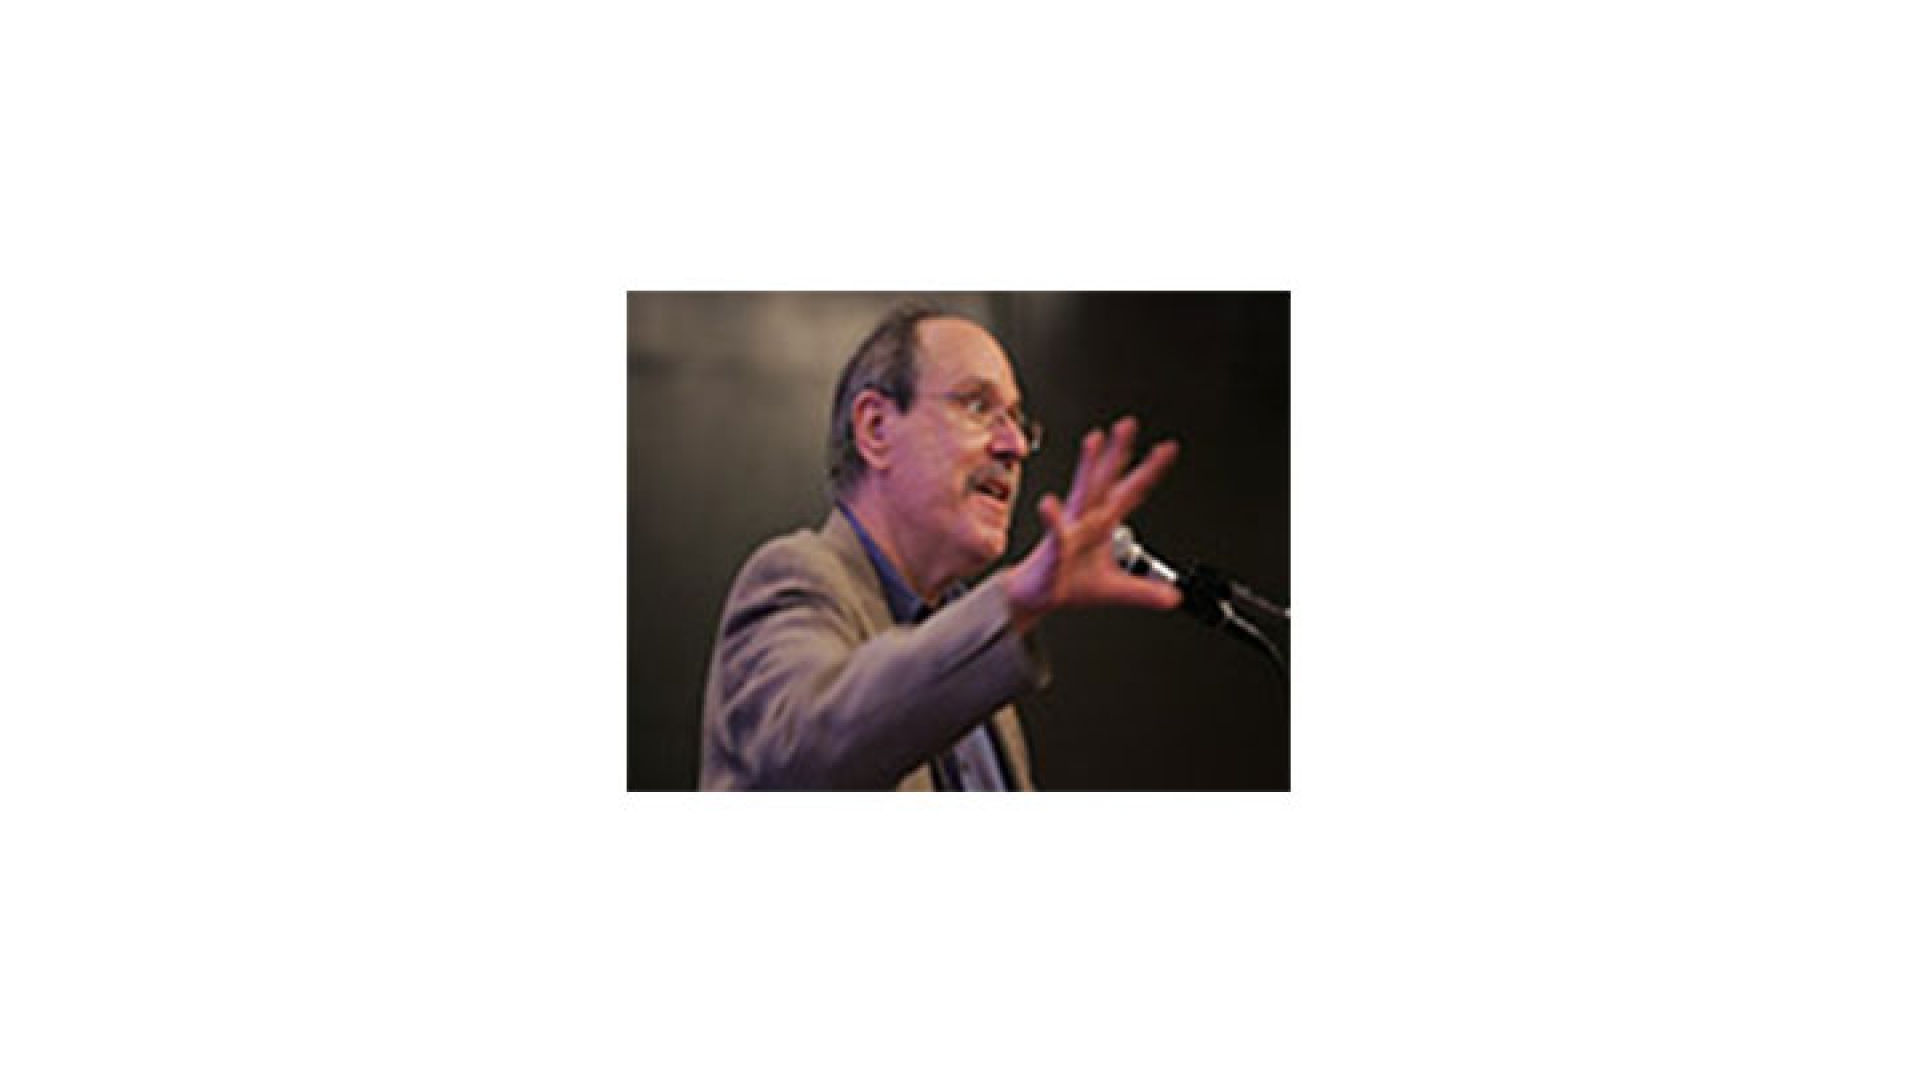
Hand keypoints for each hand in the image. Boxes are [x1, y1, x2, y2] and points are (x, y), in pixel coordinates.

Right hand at [1006, 417, 1181, 632]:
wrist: (1035, 596)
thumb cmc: (1068, 583)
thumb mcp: (1115, 589)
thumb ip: (1145, 592)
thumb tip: (1173, 598)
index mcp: (1103, 522)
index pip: (1132, 491)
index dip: (1150, 471)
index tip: (1167, 449)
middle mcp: (1088, 518)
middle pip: (1107, 479)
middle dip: (1118, 451)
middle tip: (1128, 425)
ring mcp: (1070, 528)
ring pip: (1082, 492)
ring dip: (1087, 466)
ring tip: (1093, 442)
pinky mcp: (1053, 547)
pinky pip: (1055, 532)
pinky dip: (1053, 519)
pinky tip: (1049, 505)